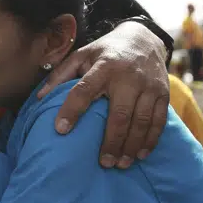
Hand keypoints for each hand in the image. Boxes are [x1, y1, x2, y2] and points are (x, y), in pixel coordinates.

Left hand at [39, 21, 168, 168]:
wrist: (144, 38)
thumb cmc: (105, 52)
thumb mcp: (81, 55)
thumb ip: (60, 75)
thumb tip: (38, 98)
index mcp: (103, 66)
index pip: (84, 90)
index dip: (71, 110)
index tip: (60, 130)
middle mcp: (128, 76)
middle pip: (120, 114)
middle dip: (112, 141)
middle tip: (104, 163)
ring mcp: (149, 85)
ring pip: (141, 121)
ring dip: (132, 146)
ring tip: (121, 164)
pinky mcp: (163, 92)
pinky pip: (159, 120)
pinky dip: (150, 140)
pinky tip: (140, 155)